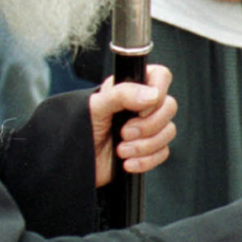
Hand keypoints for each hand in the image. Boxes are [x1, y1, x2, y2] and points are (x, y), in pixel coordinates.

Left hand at [89, 63, 177, 186]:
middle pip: (169, 107)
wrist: (72, 164)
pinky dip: (145, 161)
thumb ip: (122, 94)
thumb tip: (152, 95)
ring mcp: (148, 128)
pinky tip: (127, 162)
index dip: (158, 90)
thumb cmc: (80, 130)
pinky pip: (162, 153)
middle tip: (124, 132)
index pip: (161, 77)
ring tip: (121, 150)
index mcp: (132, 87)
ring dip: (144, 146)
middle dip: (148, 125)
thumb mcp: (96, 107)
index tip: (142, 107)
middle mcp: (143, 106)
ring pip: (168, 132)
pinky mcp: (149, 150)